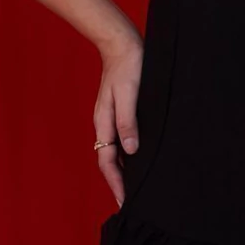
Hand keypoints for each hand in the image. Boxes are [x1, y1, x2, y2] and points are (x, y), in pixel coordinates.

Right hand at [93, 37, 143, 208]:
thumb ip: (128, 122)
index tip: (125, 202)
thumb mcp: (130, 93)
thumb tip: (130, 151)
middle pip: (109, 160)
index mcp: (104, 122)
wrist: (123, 42)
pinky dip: (128, 154)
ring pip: (115, 151)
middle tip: (130, 203)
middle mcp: (105, 123)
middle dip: (117, 182)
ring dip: (123, 170)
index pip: (107, 161)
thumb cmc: (129, 66)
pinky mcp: (120, 111)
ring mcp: (111, 117)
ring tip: (136, 186)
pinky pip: (122, 139)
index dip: (116, 183)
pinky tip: (139, 158)